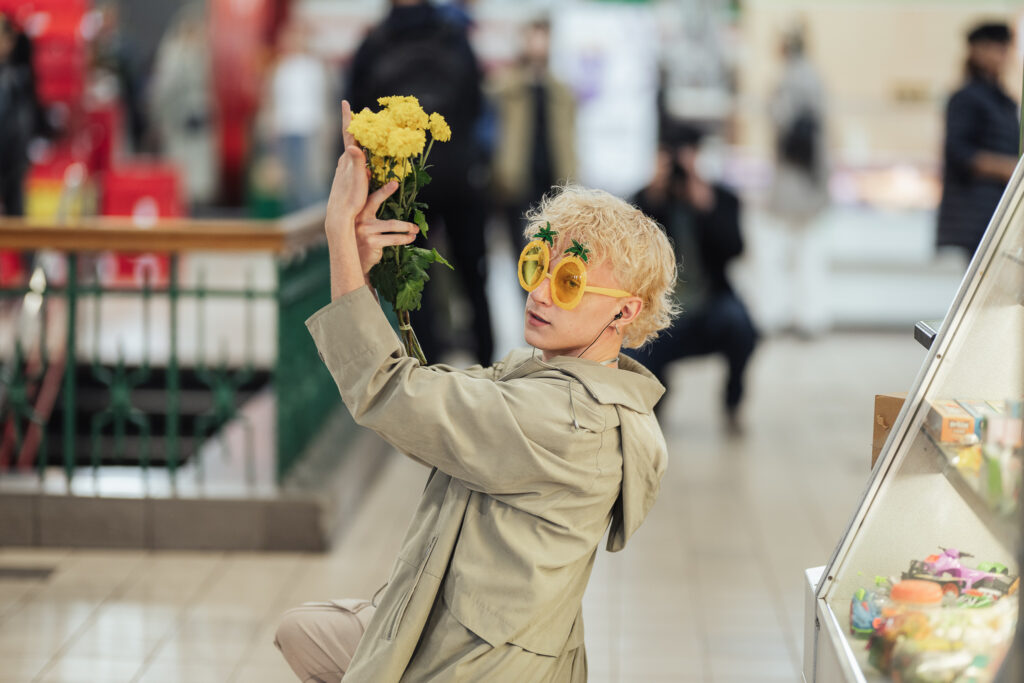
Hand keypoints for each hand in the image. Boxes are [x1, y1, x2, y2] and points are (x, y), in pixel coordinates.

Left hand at [325, 101, 370, 240]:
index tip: (345, 102)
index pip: (348, 134)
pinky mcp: (348, 179)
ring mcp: (345, 170)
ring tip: (368, 132)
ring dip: (361, 140)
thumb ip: (356, 161)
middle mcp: (344, 162)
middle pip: (352, 138)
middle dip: (357, 125)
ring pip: (354, 150)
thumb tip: (353, 146)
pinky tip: (366, 158)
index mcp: (347, 159)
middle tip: (365, 113)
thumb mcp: (357, 179)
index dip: (348, 117)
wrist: (339, 216)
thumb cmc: (350, 198)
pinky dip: (362, 154)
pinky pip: (356, 161)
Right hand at [355, 182, 418, 277]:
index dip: (383, 190)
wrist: (354, 261)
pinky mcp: (372, 242)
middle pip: (377, 204)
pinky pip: (394, 238)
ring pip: (392, 225)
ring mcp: (365, 231)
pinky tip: (411, 238)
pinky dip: (405, 238)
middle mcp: (359, 219)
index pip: (371, 198)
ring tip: (415, 229)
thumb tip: (382, 198)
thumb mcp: (362, 226)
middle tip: (400, 189)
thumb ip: (368, 213)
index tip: (395, 183)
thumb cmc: (361, 241)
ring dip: (407, 227)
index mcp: (358, 213)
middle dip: (388, 195)